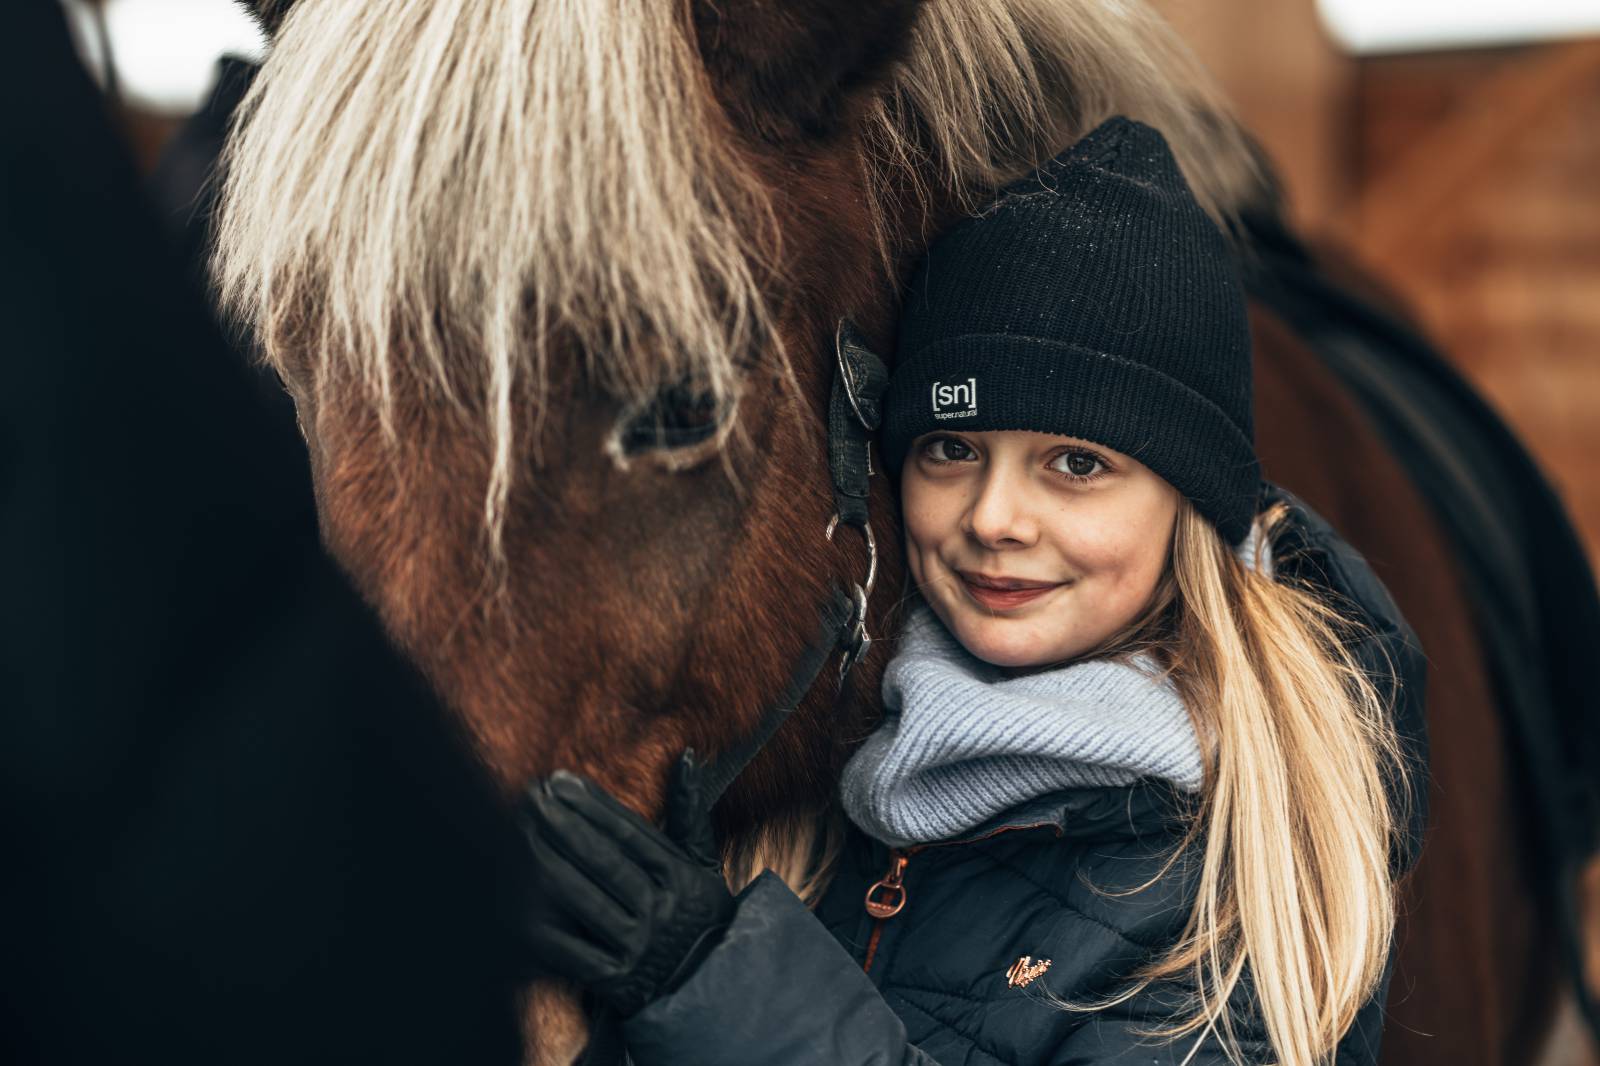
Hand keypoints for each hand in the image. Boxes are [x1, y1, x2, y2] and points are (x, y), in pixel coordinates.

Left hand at [515, 749, 735, 1017]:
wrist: (706, 992)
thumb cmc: (697, 918)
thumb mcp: (703, 866)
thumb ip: (690, 813)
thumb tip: (684, 755)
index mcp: (684, 880)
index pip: (631, 834)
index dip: (593, 806)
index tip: (560, 781)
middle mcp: (665, 912)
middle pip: (606, 861)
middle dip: (565, 825)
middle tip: (532, 798)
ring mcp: (641, 947)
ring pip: (587, 898)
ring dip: (549, 865)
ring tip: (520, 835)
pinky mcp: (619, 982)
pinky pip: (574, 950)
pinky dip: (546, 926)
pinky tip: (516, 902)